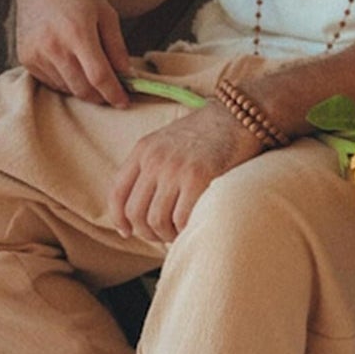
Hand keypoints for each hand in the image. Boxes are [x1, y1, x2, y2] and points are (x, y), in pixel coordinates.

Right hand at [15, 0, 131, 105]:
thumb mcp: (107, 15)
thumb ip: (117, 47)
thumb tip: (126, 76)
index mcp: (77, 32)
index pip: (99, 76)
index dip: (114, 93)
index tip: (124, 102)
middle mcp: (53, 45)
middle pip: (82, 89)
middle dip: (100, 96)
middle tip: (111, 92)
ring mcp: (36, 53)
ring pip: (67, 88)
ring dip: (83, 88)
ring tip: (90, 71)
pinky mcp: (26, 58)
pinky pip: (51, 82)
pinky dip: (65, 81)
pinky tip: (71, 64)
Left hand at [111, 102, 263, 241]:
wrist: (237, 117)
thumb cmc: (206, 135)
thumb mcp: (167, 142)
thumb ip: (151, 167)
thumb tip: (139, 209)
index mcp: (143, 150)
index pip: (117, 192)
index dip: (118, 218)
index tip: (127, 231)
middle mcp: (155, 159)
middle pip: (134, 212)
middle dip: (146, 232)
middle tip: (161, 236)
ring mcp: (175, 169)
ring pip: (156, 220)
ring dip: (166, 235)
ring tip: (178, 233)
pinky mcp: (199, 178)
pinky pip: (181, 219)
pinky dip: (184, 231)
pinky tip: (191, 228)